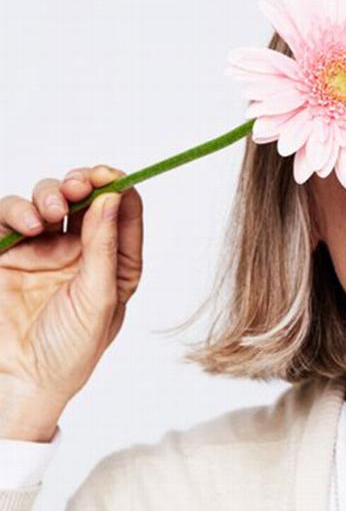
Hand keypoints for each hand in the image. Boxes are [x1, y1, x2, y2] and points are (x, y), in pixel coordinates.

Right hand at [0, 165, 142, 440]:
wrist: (21, 383)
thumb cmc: (71, 349)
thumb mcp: (99, 298)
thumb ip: (104, 247)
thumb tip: (113, 197)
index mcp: (115, 259)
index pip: (123, 210)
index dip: (118, 186)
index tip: (109, 174)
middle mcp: (81, 249)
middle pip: (84, 196)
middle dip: (82, 182)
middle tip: (78, 185)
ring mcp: (43, 249)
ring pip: (48, 199)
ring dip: (49, 194)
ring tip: (50, 215)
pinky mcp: (8, 253)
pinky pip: (10, 218)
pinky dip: (16, 211)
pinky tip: (28, 226)